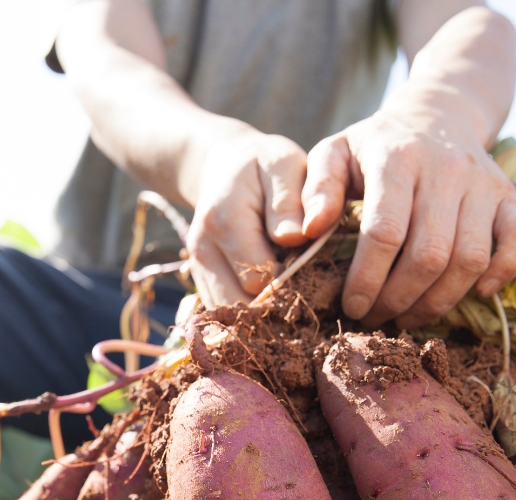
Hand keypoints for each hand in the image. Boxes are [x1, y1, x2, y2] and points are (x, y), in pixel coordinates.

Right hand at [186, 126, 307, 307]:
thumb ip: (289, 200)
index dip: (293, 284)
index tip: (317, 275)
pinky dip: (251, 317)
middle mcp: (203, 251)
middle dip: (279, 308)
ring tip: (293, 302)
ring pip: (232, 318)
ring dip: (264, 318)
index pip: (260, 279)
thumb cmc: (264, 165)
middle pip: (243, 306)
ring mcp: (198, 270)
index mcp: (224, 221)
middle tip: (310, 295)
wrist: (224, 167)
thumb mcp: (283, 165)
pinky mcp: (202, 283)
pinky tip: (275, 302)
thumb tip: (295, 237)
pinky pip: (226, 315)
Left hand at [300, 104, 515, 328]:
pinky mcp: (510, 196)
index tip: (352, 307)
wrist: (438, 114)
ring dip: (438, 301)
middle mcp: (447, 169)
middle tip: (377, 318)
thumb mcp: (335, 153)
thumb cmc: (376, 146)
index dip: (367, 279)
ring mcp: (484, 183)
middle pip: (429, 255)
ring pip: (470, 259)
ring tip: (409, 316)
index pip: (385, 232)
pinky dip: (503, 272)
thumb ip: (316, 189)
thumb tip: (306, 231)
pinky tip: (477, 294)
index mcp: (397, 159)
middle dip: (398, 299)